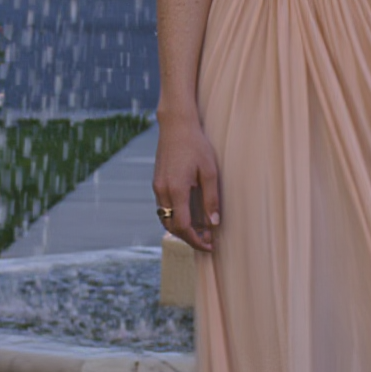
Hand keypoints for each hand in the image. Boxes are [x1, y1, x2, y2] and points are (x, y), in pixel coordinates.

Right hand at [153, 114, 221, 252]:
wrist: (176, 125)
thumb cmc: (196, 145)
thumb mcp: (210, 171)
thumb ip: (211, 199)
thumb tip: (213, 223)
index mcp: (176, 190)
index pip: (182, 226)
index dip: (195, 240)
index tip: (209, 245)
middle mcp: (163, 191)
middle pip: (171, 226)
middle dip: (189, 238)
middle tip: (207, 240)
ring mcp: (157, 187)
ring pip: (165, 219)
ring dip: (180, 228)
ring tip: (200, 230)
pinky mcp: (157, 182)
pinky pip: (163, 207)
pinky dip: (174, 217)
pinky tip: (188, 214)